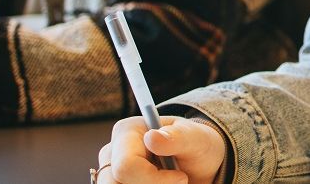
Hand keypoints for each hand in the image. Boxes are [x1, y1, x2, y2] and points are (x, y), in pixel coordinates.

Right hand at [97, 115, 226, 183]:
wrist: (199, 165)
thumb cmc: (196, 146)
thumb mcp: (195, 139)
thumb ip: (177, 137)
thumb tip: (151, 137)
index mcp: (126, 132)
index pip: (126, 166)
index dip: (153, 179)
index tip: (182, 178)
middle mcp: (112, 152)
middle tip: (179, 181)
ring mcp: (110, 173)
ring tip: (170, 182)